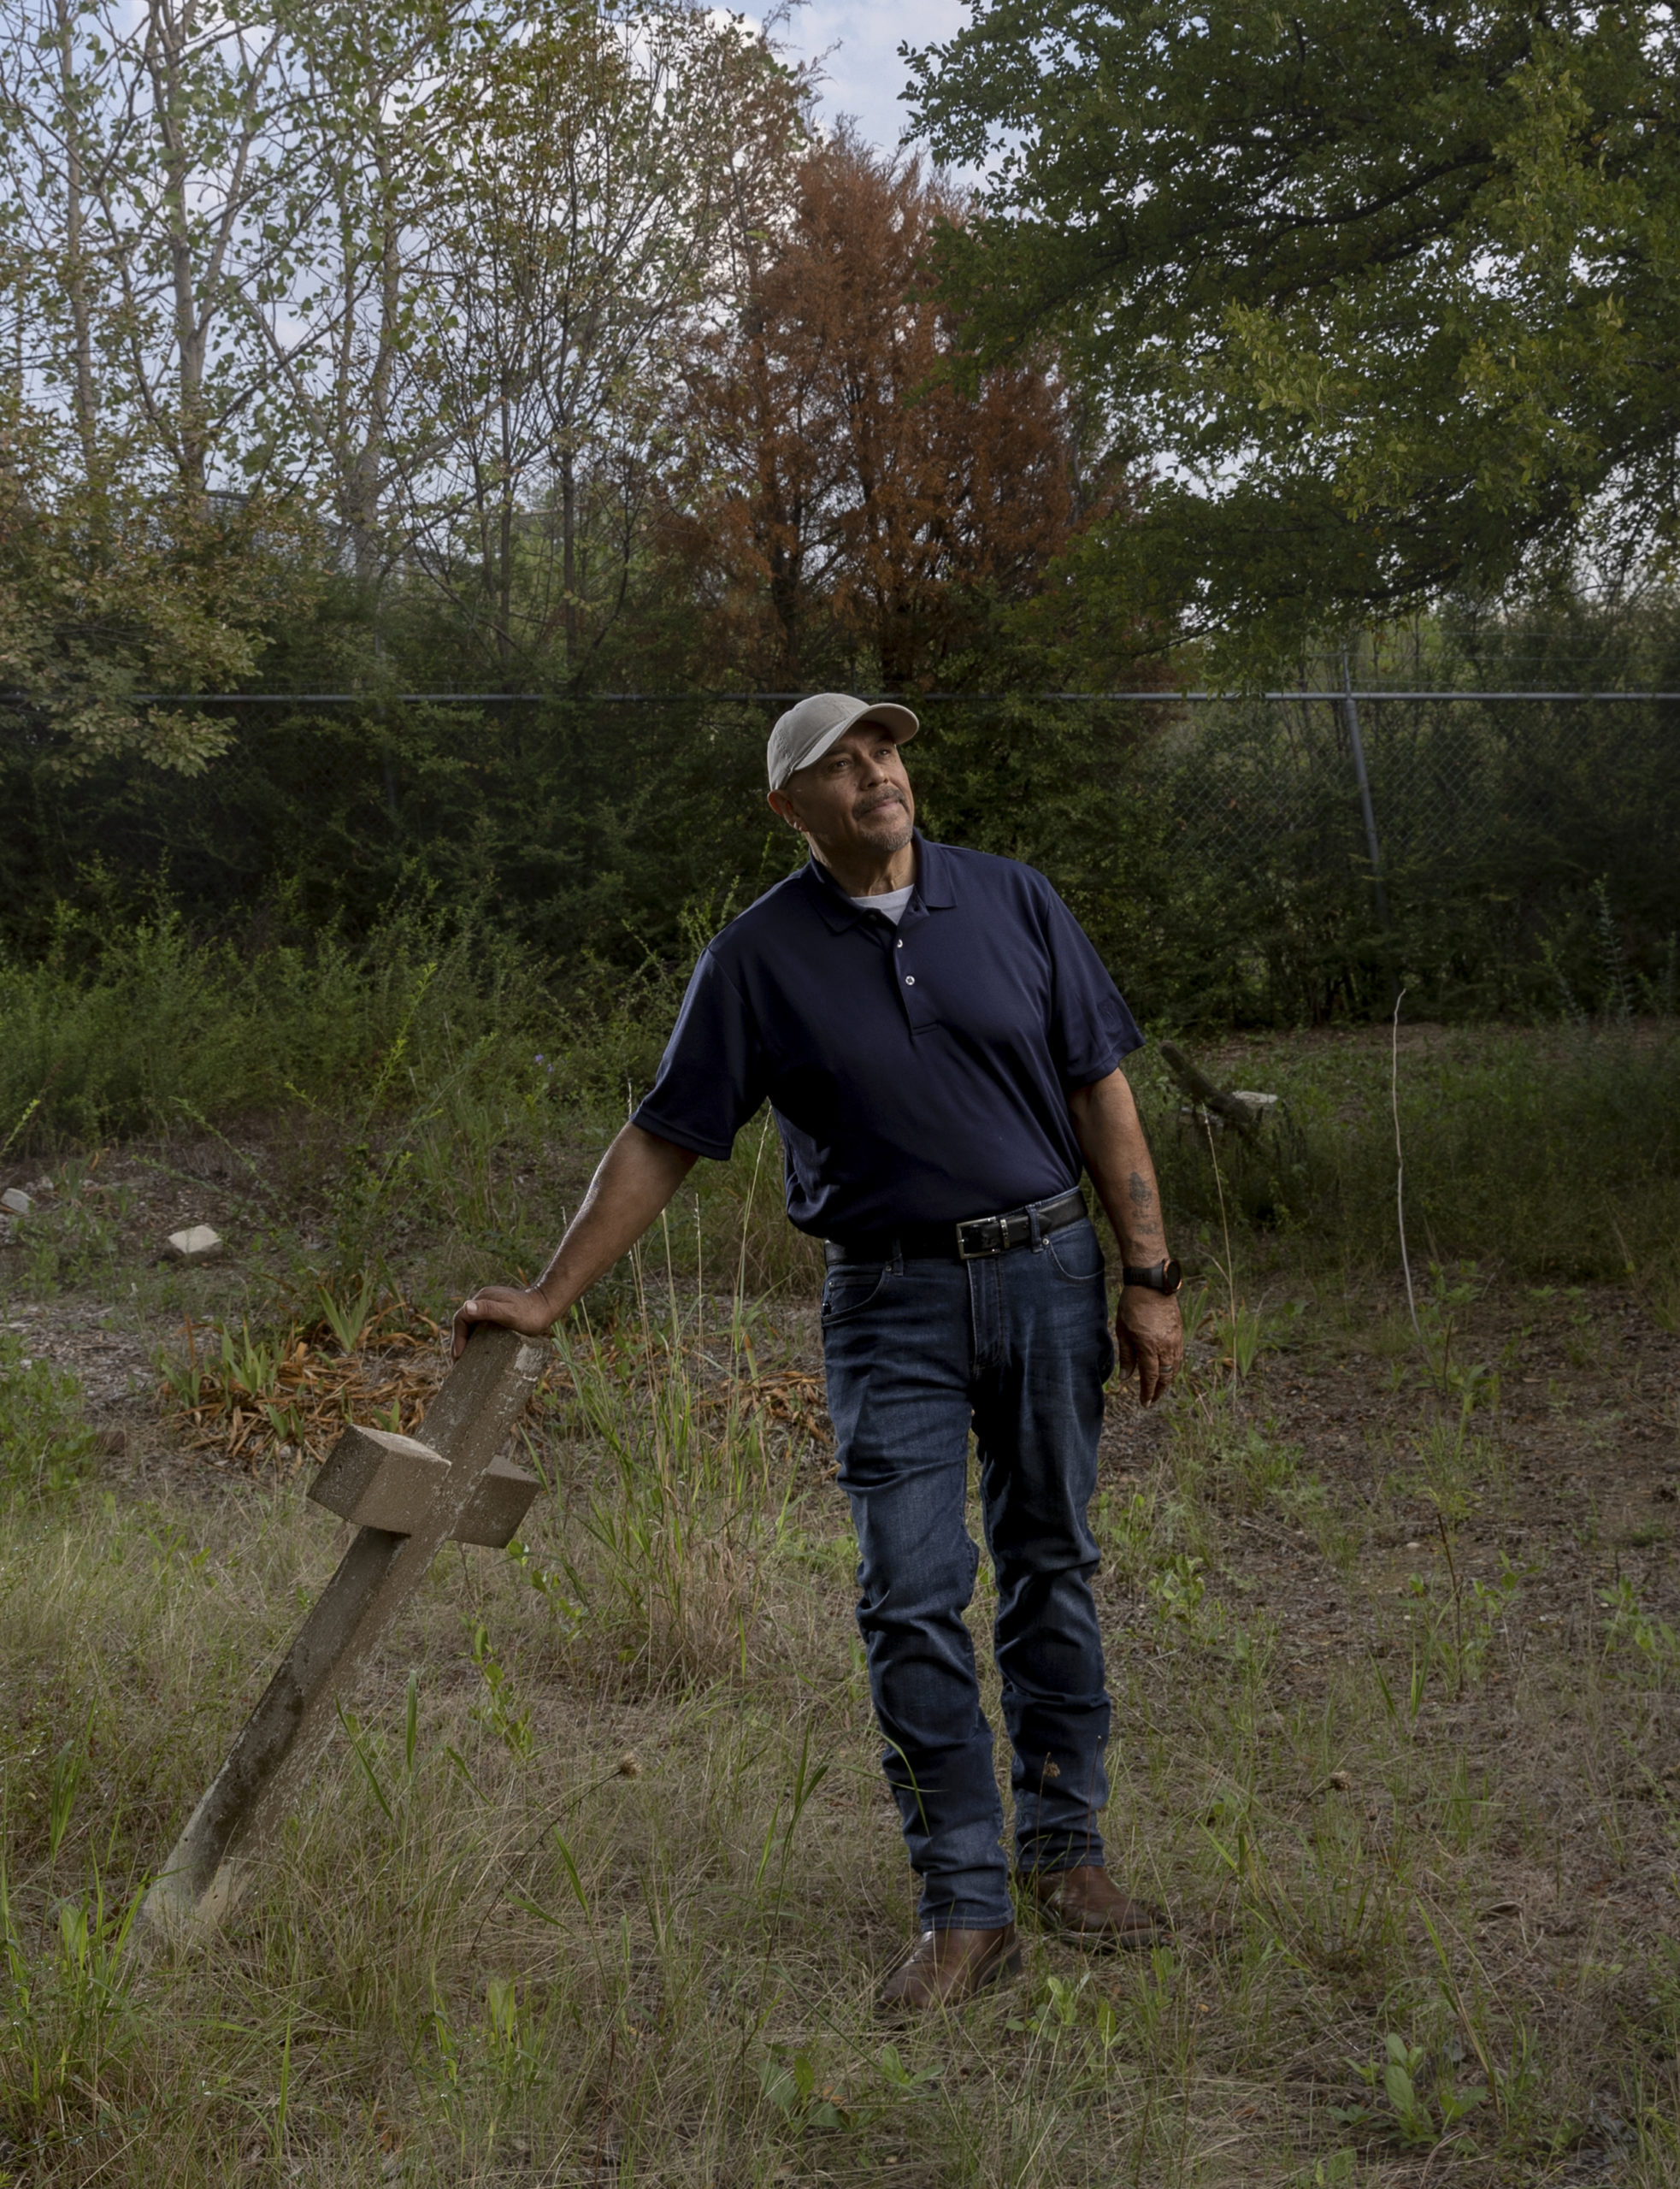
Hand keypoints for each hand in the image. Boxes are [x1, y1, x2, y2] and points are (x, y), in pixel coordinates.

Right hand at [451, 1284, 555, 1360]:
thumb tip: (466, 1306)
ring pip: (473, 1327)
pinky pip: (483, 1328)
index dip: (457, 1338)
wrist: (550, 1306)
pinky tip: (480, 1353)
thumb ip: (489, 1310)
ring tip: (466, 1363)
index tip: (459, 1356)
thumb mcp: (510, 1314)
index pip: (461, 1318)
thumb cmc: (532, 1313)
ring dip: (467, 1343)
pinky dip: (478, 1341)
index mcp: (483, 1299)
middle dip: (460, 1344)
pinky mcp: (499, 1315)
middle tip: (458, 1365)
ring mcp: (492, 1308)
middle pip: (465, 1324)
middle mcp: (484, 1301)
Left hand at [1115, 1286, 1182, 1405]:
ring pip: (1174, 1368)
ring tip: (1159, 1387)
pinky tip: (1168, 1370)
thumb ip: (1126, 1356)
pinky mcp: (1180, 1333)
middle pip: (1166, 1377)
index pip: (1150, 1377)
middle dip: (1159, 1390)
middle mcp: (1165, 1347)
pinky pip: (1179, 1356)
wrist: (1152, 1285)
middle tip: (1152, 1399)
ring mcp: (1175, 1340)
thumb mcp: (1123, 1331)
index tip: (1145, 1403)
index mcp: (1149, 1347)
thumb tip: (1125, 1378)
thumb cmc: (1133, 1306)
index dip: (1148, 1392)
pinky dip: (1174, 1367)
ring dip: (1167, 1380)